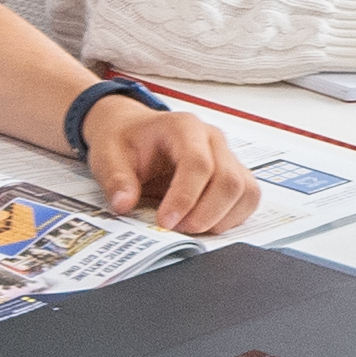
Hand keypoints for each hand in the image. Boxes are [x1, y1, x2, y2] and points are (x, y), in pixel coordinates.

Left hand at [79, 100, 256, 235]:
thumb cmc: (126, 140)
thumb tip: (124, 204)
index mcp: (183, 127)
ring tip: (189, 228)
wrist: (134, 132)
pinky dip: (231, 218)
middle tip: (177, 230)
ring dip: (221, 218)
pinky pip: (248, 199)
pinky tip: (205, 224)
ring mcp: (227, 156)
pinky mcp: (233, 174)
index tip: (166, 222)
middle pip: (228, 180)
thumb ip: (116, 179)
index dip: (185, 197)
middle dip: (205, 214)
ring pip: (245, 191)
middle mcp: (212, 139)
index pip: (198, 163)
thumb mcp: (108, 155)